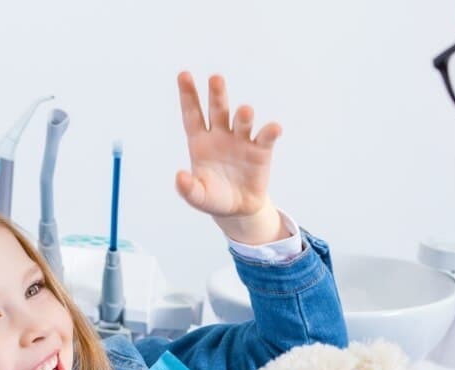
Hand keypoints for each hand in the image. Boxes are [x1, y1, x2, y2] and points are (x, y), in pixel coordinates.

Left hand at [176, 72, 286, 244]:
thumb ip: (187, 189)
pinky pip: (266, 138)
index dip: (188, 95)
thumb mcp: (198, 197)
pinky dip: (270, 131)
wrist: (238, 210)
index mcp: (200, 141)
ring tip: (245, 112)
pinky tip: (274, 128)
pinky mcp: (261, 151)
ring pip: (242, 121)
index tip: (183, 75)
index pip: (192, 114)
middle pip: (218, 110)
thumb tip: (179, 176)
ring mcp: (241, 141)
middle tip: (216, 79)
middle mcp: (221, 135)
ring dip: (244, 116)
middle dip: (217, 94)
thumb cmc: (214, 198)